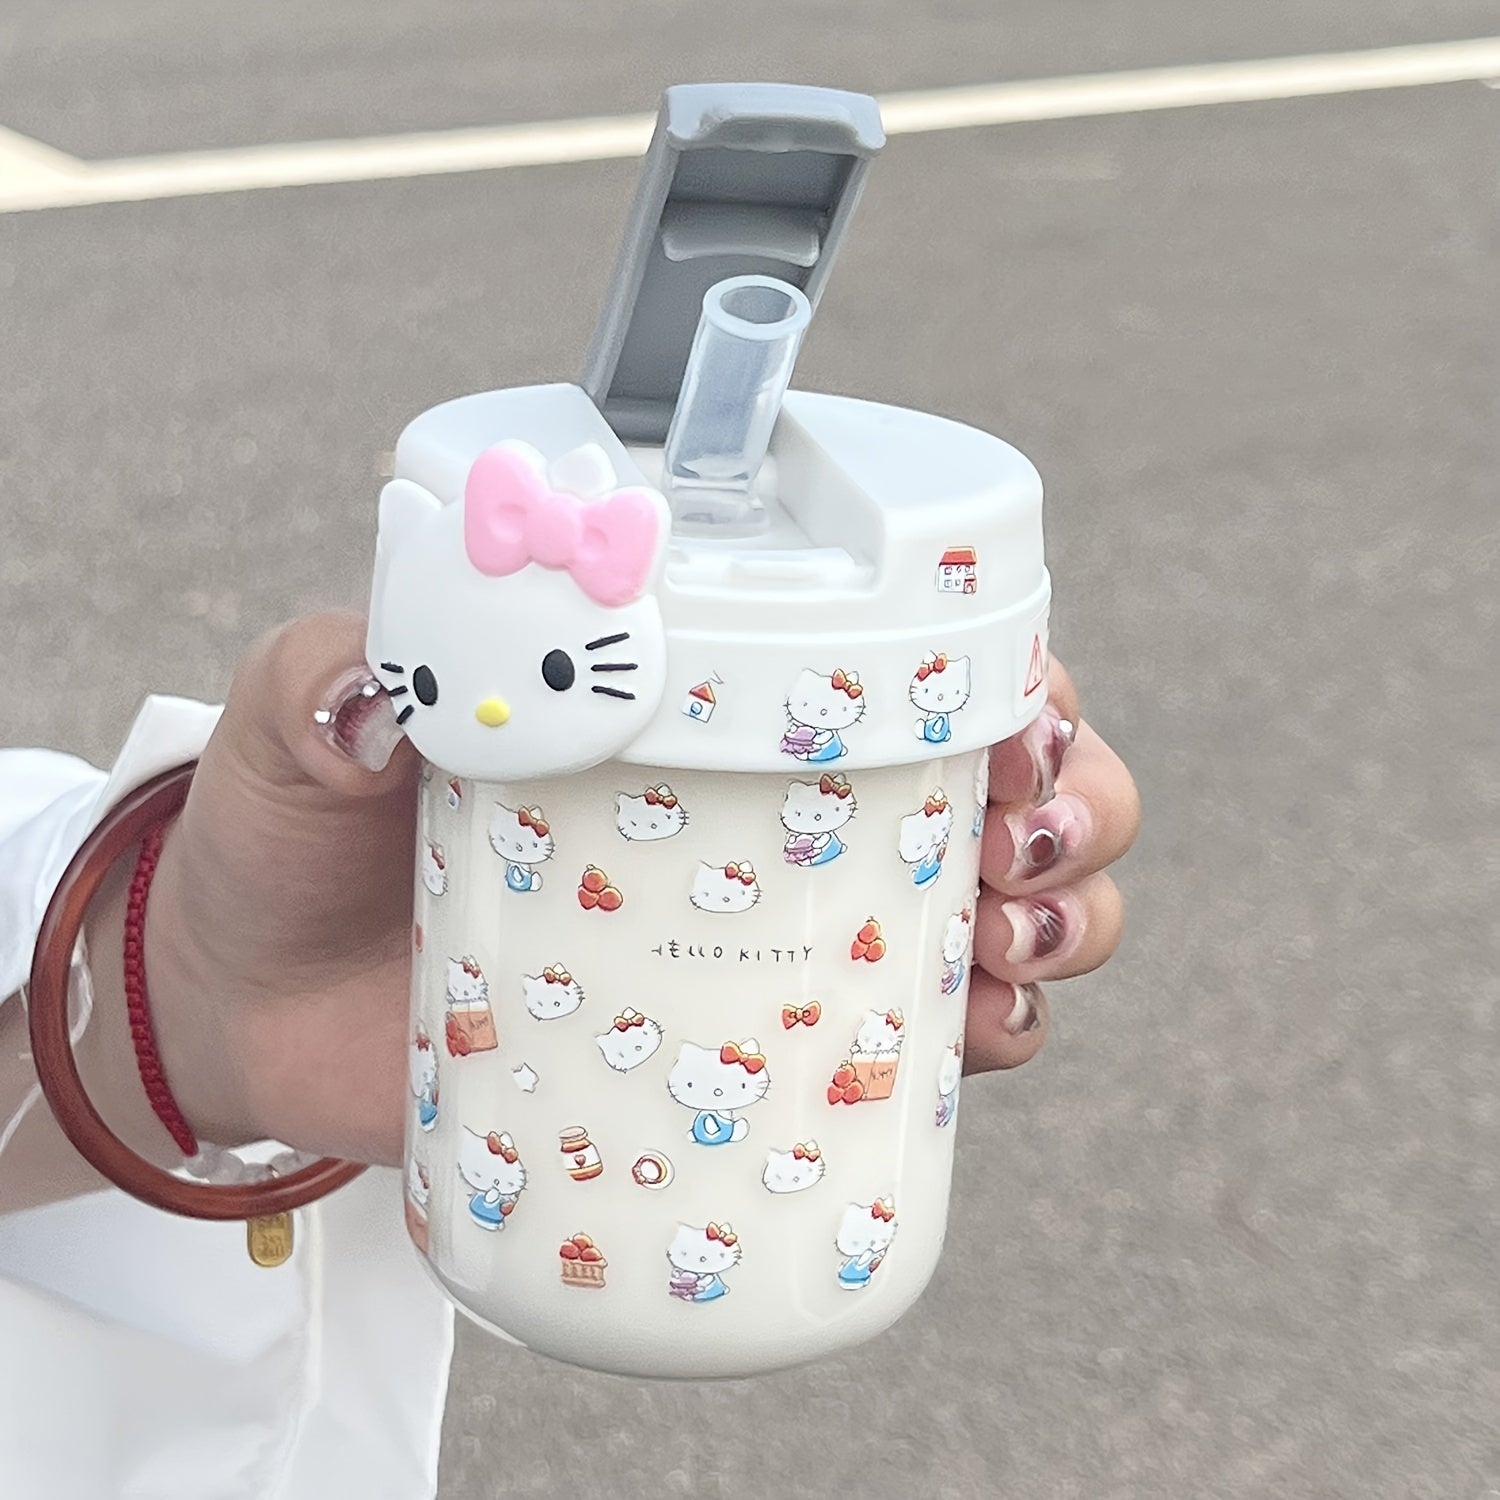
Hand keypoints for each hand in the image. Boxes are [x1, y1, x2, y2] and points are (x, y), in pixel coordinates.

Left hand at [141, 616, 1136, 1167]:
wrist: (261, 1008)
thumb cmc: (296, 843)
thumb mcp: (300, 734)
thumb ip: (323, 684)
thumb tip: (389, 696)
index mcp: (703, 696)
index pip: (902, 654)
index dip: (1009, 673)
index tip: (1017, 720)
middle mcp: (771, 804)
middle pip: (1001, 783)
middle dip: (1072, 804)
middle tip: (1019, 843)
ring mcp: (777, 931)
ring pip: (1000, 911)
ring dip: (1060, 919)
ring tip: (1006, 947)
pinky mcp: (753, 1051)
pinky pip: (918, 1049)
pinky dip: (988, 1041)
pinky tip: (981, 1040)